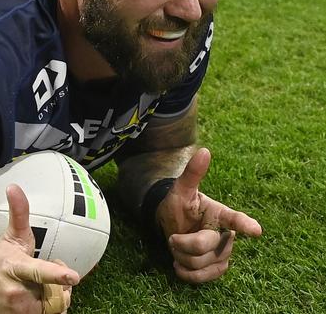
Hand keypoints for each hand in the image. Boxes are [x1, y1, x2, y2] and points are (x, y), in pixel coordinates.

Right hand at [0, 184, 79, 313]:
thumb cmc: (2, 260)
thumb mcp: (12, 236)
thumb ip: (19, 213)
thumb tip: (13, 187)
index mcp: (15, 268)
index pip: (38, 271)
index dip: (56, 273)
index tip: (73, 276)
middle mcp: (16, 292)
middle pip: (56, 293)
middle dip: (59, 284)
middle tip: (49, 274)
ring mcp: (18, 311)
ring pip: (56, 308)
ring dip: (55, 298)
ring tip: (39, 289)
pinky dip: (50, 309)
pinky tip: (38, 301)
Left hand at [156, 148, 261, 283]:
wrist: (172, 224)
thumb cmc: (179, 205)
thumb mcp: (181, 189)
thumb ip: (192, 173)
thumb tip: (204, 151)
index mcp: (219, 213)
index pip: (234, 219)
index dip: (244, 225)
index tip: (256, 230)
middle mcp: (225, 234)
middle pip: (204, 246)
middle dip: (182, 243)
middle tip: (174, 236)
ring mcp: (223, 252)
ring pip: (201, 263)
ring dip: (181, 258)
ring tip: (178, 247)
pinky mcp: (217, 267)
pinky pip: (204, 278)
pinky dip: (187, 274)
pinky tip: (180, 265)